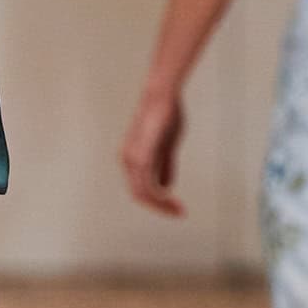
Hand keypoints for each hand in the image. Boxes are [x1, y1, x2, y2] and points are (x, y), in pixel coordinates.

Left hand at [121, 89, 185, 215]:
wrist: (163, 95)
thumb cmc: (166, 114)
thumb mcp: (167, 146)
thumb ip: (165, 165)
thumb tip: (166, 187)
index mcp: (131, 159)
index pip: (141, 188)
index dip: (158, 201)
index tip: (177, 207)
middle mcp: (127, 161)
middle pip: (139, 195)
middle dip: (160, 207)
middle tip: (180, 213)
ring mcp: (131, 159)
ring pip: (142, 193)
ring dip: (161, 205)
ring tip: (179, 209)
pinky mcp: (140, 156)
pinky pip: (147, 184)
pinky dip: (159, 195)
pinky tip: (170, 199)